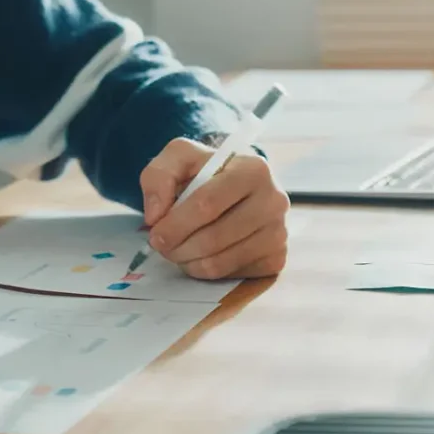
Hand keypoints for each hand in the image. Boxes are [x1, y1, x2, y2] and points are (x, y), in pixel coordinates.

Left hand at [139, 137, 290, 278]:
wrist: (235, 182)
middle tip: (161, 245)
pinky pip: (230, 275)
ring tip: (177, 248)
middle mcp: (274, 200)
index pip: (207, 203)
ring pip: (220, 261)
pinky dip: (205, 270)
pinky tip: (199, 254)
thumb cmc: (206, 170)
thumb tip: (156, 215)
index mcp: (253, 169)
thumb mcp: (178, 157)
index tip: (155, 232)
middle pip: (213, 237)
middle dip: (177, 246)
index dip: (175, 223)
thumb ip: (159, 176)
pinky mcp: (276, 258)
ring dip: (187, 261)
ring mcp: (279, 232)